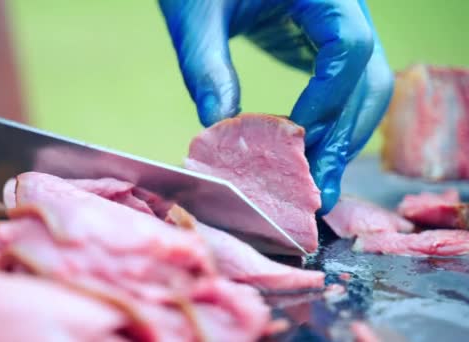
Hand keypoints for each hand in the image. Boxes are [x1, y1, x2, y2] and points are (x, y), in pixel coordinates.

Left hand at [159, 0, 393, 213]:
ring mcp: (341, 25)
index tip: (292, 137)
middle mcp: (344, 7)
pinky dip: (331, 125)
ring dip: (343, 141)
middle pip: (370, 77)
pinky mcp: (326, 44)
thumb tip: (218, 125)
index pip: (348, 44)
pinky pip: (345, 88)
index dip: (326, 97)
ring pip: (366, 89)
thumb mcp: (195, 14)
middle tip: (317, 190)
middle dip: (343, 137)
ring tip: (317, 188)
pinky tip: (310, 158)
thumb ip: (205, 64)